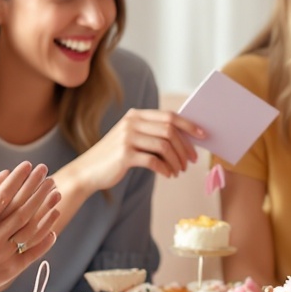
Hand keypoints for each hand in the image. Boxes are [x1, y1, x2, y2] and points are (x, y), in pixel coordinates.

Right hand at [0, 163, 61, 291]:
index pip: (2, 196)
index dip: (16, 179)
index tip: (28, 165)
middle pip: (21, 209)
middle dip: (36, 188)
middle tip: (47, 173)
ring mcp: (3, 256)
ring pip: (31, 229)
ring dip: (46, 209)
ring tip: (56, 192)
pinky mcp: (12, 270)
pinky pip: (34, 251)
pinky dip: (46, 237)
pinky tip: (54, 220)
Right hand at [80, 108, 206, 192]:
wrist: (87, 171)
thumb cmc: (114, 157)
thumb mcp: (131, 139)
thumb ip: (151, 135)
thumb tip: (184, 140)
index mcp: (135, 115)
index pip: (169, 116)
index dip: (189, 125)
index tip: (203, 135)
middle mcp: (131, 123)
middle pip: (169, 130)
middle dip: (185, 146)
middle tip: (192, 160)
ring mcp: (127, 138)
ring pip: (164, 146)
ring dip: (177, 160)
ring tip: (179, 171)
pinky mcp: (124, 155)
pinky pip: (154, 161)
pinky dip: (165, 169)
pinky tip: (168, 175)